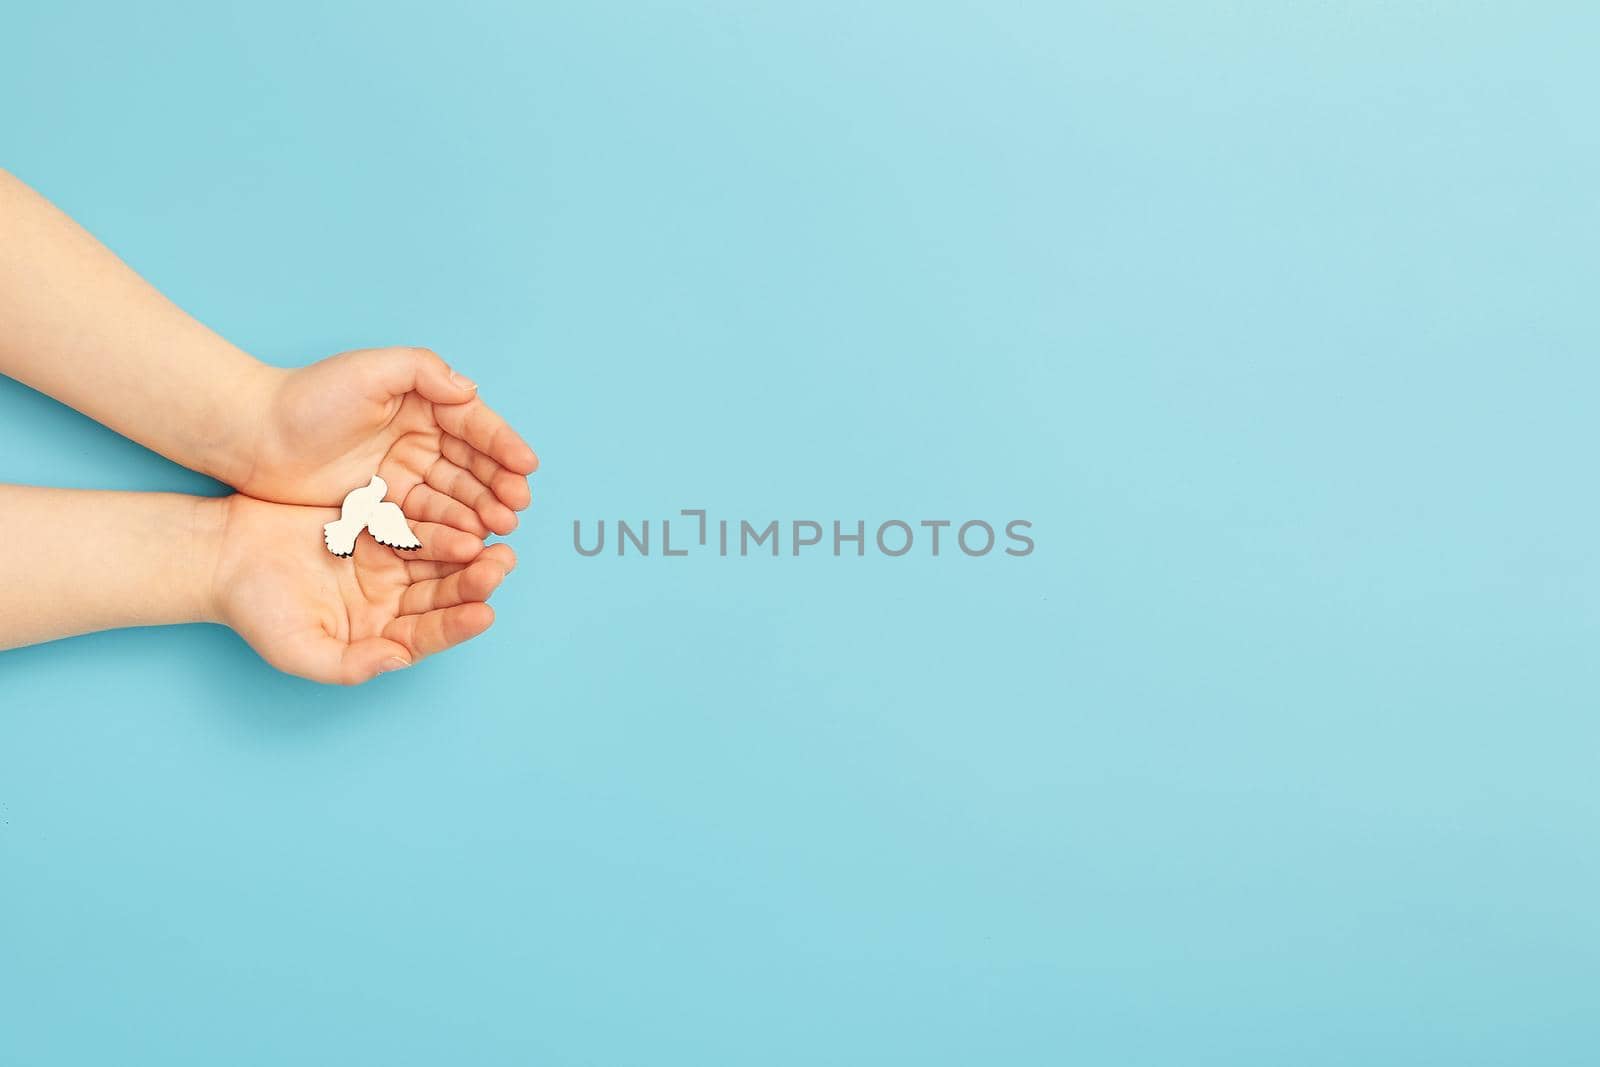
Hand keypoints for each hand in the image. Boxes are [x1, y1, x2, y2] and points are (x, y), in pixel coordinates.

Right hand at [209, 494, 516, 684]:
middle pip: (442, 593)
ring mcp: (388, 561)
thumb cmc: (255, 610)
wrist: (223, 556)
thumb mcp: (298, 648)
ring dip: (466, 548)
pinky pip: (414, 521)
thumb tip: (396, 660)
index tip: (484, 613)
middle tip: (502, 564)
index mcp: (381, 635)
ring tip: (494, 537)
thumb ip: (349, 663)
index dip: (456, 625)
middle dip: (474, 581)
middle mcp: (392, 601)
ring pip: (437, 556)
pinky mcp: (379, 525)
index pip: (428, 634)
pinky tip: (461, 508)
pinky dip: (437, 517)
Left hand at [237, 347, 538, 535]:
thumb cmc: (307, 397)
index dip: (503, 445)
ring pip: (454, 495)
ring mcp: (404, 474)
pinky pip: (425, 519)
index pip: (474, 424)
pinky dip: (450, 530)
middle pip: (473, 465)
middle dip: (499, 485)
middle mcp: (420, 439)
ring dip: (481, 511)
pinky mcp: (385, 507)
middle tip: (517, 506)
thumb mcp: (369, 371)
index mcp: (423, 403)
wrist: (253, 437)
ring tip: (500, 528)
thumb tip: (470, 390)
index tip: (526, 466)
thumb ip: (424, 371)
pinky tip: (469, 541)